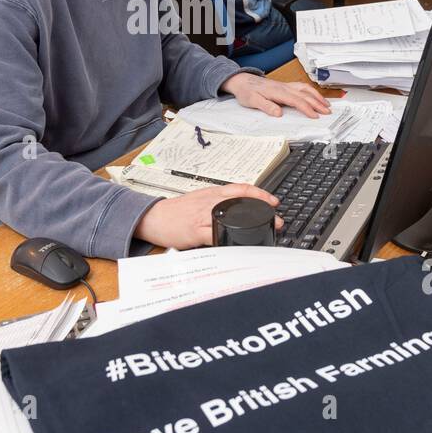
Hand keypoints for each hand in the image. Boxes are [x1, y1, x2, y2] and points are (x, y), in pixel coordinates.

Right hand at [135, 185, 281, 249]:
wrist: (154, 217)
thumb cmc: (178, 211)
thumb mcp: (201, 199)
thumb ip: (219, 202)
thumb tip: (241, 207)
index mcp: (213, 193)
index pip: (241, 188)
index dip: (260, 194)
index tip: (274, 202)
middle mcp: (210, 202)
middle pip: (241, 203)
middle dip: (262, 211)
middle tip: (277, 220)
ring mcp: (203, 216)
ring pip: (231, 218)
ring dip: (250, 225)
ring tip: (265, 232)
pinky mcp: (195, 231)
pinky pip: (214, 235)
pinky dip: (228, 238)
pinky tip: (239, 243)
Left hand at [221, 73, 329, 118]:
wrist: (242, 80)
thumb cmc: (247, 91)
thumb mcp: (253, 101)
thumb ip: (266, 106)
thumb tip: (279, 113)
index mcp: (278, 92)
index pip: (296, 101)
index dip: (307, 109)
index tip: (315, 116)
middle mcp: (284, 87)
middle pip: (305, 95)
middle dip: (318, 103)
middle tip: (328, 112)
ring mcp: (286, 85)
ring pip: (306, 89)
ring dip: (317, 96)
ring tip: (326, 104)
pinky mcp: (285, 85)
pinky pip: (302, 87)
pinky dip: (311, 92)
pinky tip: (315, 96)